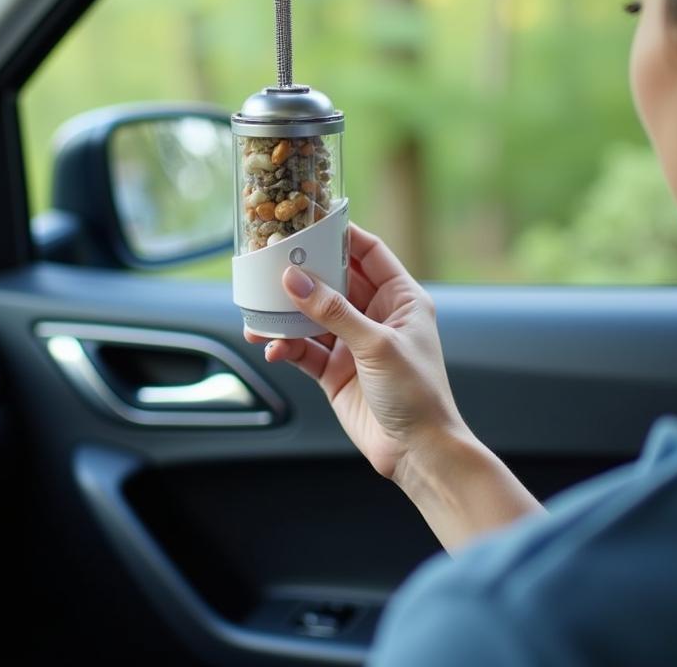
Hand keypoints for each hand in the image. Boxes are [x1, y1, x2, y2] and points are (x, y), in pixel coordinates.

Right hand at [243, 221, 469, 483]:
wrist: (418, 454)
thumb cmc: (417, 394)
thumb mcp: (376, 345)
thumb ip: (333, 311)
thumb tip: (295, 280)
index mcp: (400, 298)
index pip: (368, 252)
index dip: (341, 235)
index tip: (309, 222)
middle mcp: (376, 315)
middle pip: (333, 281)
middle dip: (303, 274)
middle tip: (271, 264)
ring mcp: (354, 343)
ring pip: (312, 316)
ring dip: (286, 314)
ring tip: (259, 313)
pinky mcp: (335, 370)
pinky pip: (304, 348)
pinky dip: (286, 345)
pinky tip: (273, 347)